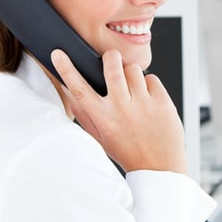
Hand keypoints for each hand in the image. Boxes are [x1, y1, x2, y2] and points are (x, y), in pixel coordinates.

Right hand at [51, 48, 186, 173]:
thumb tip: (69, 93)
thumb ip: (85, 115)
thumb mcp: (101, 138)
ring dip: (131, 74)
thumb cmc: (129, 152)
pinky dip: (149, 84)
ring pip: (133, 69)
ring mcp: (144, 105)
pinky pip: (152, 78)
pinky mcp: (163, 102)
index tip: (59, 54)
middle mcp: (122, 109)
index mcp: (104, 118)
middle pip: (112, 67)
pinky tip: (148, 99)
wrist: (160, 167)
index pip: (80, 89)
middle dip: (110, 57)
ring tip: (133, 90)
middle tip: (111, 60)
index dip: (66, 69)